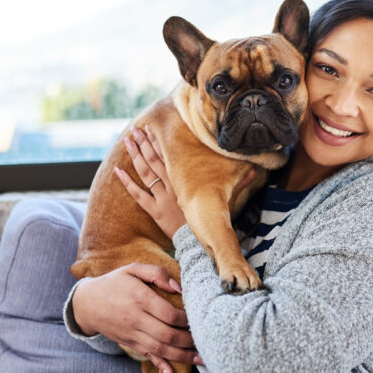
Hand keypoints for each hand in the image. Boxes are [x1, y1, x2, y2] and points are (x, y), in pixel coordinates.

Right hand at [72, 262, 200, 372]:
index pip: (169, 314)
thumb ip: (157, 273)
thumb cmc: (114, 282)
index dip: (186, 319)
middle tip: (206, 341)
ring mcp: (131, 334)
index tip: (198, 318)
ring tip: (201, 359)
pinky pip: (147, 355)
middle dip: (189, 341)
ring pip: (160, 349)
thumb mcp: (133, 269)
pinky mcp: (129, 343)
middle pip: (167, 335)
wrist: (87, 303)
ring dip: (182, 356)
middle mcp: (135, 319)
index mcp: (139, 298)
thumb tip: (179, 287)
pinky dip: (160, 366)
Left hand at [115, 124, 258, 236]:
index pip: (171, 157)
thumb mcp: (226, 201)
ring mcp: (162, 198)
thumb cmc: (213, 221)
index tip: (151, 129)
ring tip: (127, 140)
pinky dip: (127, 183)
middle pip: (155, 160)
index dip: (159, 143)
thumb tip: (255, 171)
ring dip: (135, 155)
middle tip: (135, 129)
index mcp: (187, 182)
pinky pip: (138, 195)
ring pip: (145, 173)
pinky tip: (117, 170)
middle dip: (144, 143)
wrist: (200, 243)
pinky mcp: (154, 211)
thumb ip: (239, 185)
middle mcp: (173, 187)